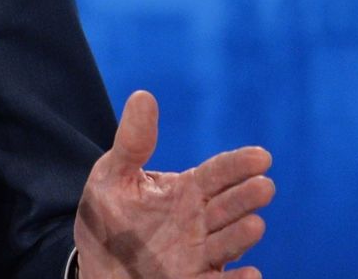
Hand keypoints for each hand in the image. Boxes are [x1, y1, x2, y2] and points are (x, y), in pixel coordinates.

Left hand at [73, 91, 273, 278]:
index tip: (262, 156)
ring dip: (242, 236)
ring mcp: (199, 254)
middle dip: (246, 197)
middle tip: (264, 186)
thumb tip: (143, 96)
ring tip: (254, 224)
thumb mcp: (114, 176)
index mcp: (187, 191)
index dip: (239, 165)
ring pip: (227, 243)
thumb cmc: (108, 216)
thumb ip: (133, 142)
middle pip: (229, 206)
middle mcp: (200, 221)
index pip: (219, 173)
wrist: (94, 263)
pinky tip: (251, 275)